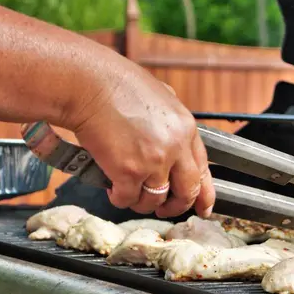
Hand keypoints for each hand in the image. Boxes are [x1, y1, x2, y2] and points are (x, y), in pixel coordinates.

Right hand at [63, 59, 214, 218]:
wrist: (88, 84)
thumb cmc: (117, 85)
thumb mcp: (161, 97)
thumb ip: (171, 122)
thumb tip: (175, 137)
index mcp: (186, 129)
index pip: (203, 170)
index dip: (204, 195)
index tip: (204, 209)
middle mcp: (176, 148)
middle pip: (187, 192)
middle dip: (176, 206)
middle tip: (164, 209)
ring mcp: (154, 162)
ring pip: (155, 200)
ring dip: (141, 201)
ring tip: (129, 190)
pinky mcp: (128, 172)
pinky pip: (127, 199)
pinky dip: (119, 198)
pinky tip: (112, 187)